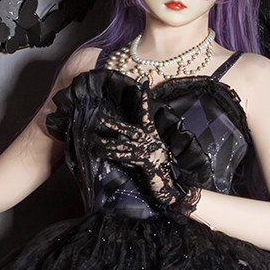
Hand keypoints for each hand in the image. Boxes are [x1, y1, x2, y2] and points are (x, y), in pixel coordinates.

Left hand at [97, 88, 199, 215]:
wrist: (171, 185)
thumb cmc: (160, 169)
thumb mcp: (149, 154)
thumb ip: (138, 146)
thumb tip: (122, 143)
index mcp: (152, 135)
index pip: (147, 113)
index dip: (145, 99)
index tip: (144, 84)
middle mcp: (150, 140)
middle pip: (129, 129)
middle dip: (114, 124)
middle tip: (100, 118)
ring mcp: (148, 150)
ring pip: (125, 144)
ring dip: (110, 143)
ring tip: (98, 141)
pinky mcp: (146, 161)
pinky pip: (127, 157)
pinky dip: (116, 155)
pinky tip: (107, 153)